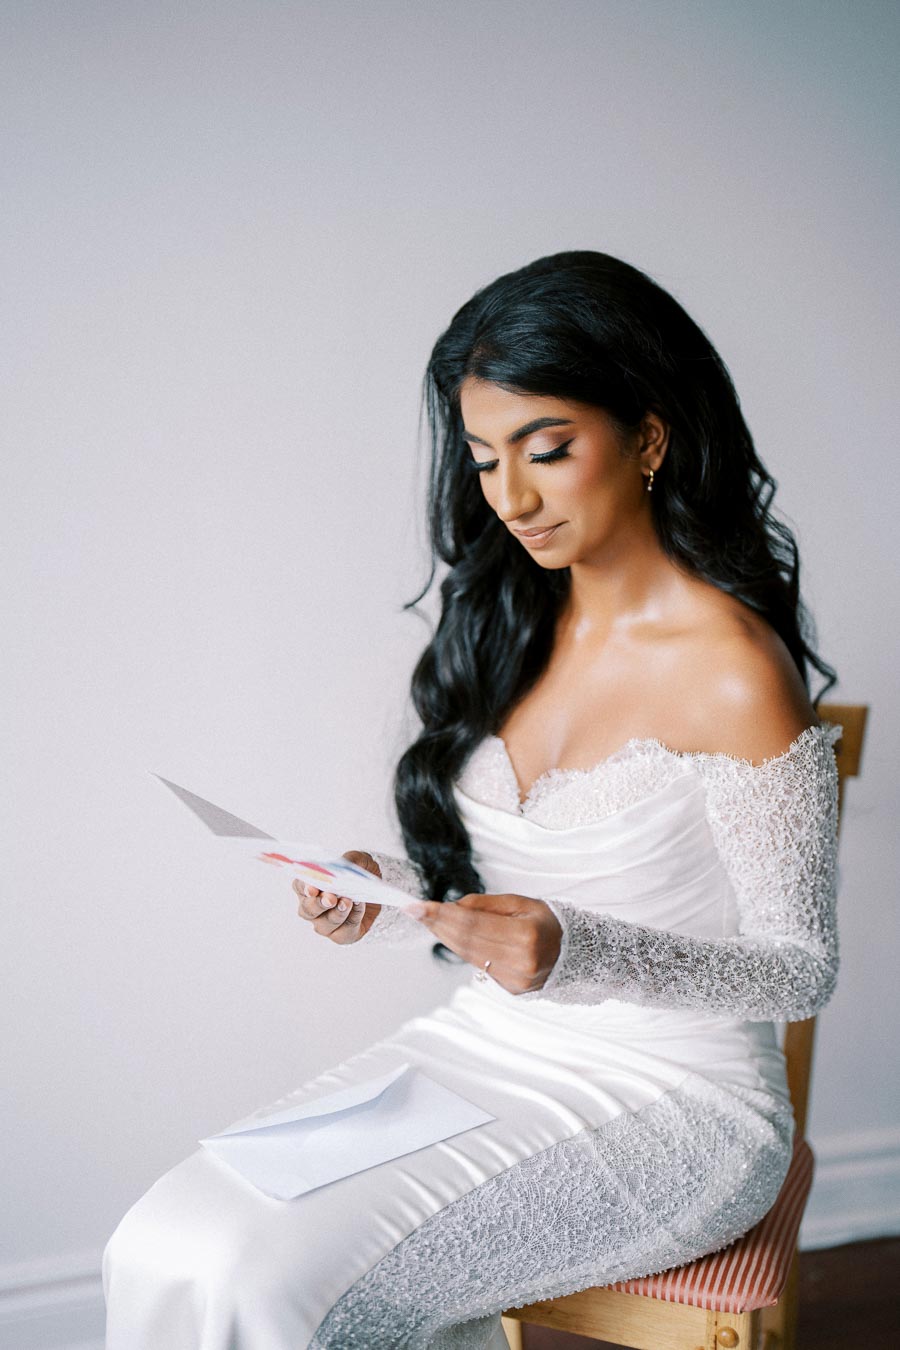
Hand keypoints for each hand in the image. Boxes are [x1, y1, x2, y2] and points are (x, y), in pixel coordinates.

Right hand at [293, 851, 383, 944]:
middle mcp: (312, 908)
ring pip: (324, 924)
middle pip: (307, 909)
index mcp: (309, 886)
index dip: (304, 887)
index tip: (312, 887)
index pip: (299, 887)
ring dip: (336, 913)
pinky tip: (359, 907)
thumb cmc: (360, 874)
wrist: (377, 892)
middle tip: (330, 898)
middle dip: (318, 904)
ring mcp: (324, 924)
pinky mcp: (341, 935)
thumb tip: (344, 865)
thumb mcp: (358, 860)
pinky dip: (352, 919)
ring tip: (347, 902)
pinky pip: (344, 932)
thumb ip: (349, 860)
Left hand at [404, 893, 561, 993]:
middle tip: (415, 911)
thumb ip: (485, 905)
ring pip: (468, 957)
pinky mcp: (510, 990)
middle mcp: (520, 962)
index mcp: (526, 936)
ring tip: (428, 920)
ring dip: (445, 937)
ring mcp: (515, 980)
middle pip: (466, 942)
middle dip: (437, 925)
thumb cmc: (546, 923)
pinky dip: (462, 949)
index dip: (442, 915)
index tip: (418, 906)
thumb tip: (452, 907)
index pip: (473, 924)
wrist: (572, 953)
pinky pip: (478, 966)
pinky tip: (450, 936)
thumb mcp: (520, 903)